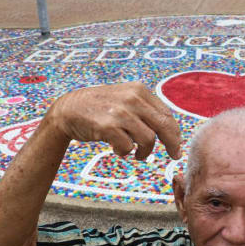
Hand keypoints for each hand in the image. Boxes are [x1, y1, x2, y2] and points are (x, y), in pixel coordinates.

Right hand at [47, 82, 182, 160]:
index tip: (176, 145)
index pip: (166, 114)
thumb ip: (145, 109)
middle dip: (172, 144)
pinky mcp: (108, 126)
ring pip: (148, 139)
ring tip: (136, 154)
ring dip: (144, 152)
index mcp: (139, 90)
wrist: (68, 109)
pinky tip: (118, 149)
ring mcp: (120, 112)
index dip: (175, 133)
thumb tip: (171, 130)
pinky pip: (128, 147)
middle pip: (163, 126)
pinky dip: (125, 152)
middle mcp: (132, 98)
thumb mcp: (125, 98)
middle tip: (173, 155)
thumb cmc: (100, 107)